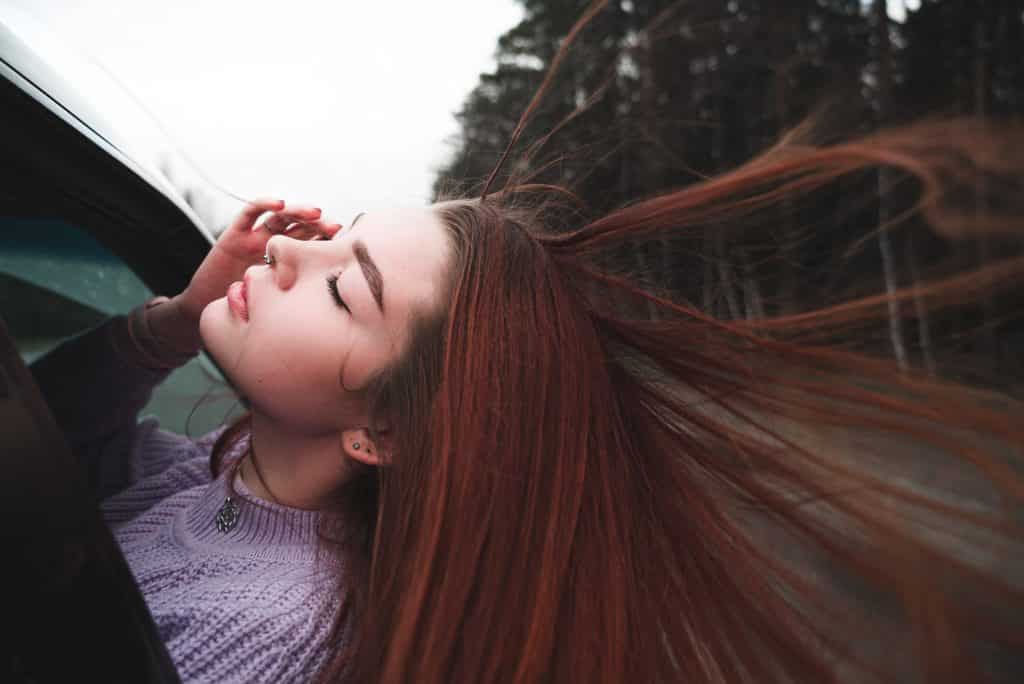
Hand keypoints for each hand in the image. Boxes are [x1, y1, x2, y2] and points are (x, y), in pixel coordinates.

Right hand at [178, 199, 341, 321]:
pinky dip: (264, 204)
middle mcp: (272, 244)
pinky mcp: (234, 233)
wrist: (209, 308)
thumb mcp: (279, 301)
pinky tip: (279, 203)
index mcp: (286, 259)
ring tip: (316, 213)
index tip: (347, 242)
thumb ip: (299, 295)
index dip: (328, 240)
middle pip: (299, 226)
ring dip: (298, 211)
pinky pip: (249, 213)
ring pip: (280, 216)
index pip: (311, 242)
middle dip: (318, 224)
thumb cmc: (246, 308)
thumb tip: (335, 298)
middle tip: (335, 228)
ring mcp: (254, 237)